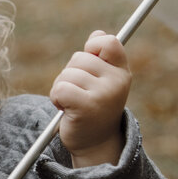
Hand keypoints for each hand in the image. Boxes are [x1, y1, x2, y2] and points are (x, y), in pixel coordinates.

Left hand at [50, 30, 130, 166]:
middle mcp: (117, 82)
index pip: (109, 42)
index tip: (89, 62)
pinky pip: (60, 88)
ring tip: (72, 103)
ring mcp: (104, 95)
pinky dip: (56, 98)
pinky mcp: (87, 107)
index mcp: (122, 72)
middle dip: (71, 74)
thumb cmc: (95, 109)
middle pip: (79, 58)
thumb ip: (100, 57)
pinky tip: (65, 109)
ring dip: (61, 88)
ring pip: (67, 74)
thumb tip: (98, 33)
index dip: (93, 46)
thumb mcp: (102, 81)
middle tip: (79, 94)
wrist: (95, 144)